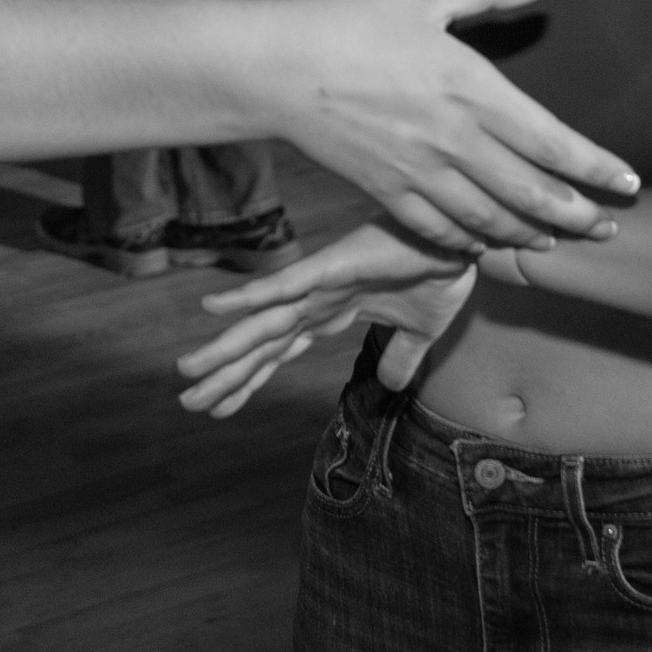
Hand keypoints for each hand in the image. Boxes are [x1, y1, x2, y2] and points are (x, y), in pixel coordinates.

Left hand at [176, 219, 481, 417]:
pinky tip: (213, 307)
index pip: (280, 355)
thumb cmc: (439, 273)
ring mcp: (319, 285)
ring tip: (188, 371)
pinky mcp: (331, 267)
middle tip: (188, 401)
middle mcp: (315, 302)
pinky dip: (248, 296)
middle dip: (226, 374)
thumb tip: (389, 386)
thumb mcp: (419, 331)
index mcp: (330, 315)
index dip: (249, 381)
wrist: (463, 244)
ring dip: (225, 348)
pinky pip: (284, 285)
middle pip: (262, 346)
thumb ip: (399, 357)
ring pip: (263, 323)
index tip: (219, 408)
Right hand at [267, 0, 635, 250]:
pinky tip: (490, 245)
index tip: (629, 181)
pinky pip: (443, 232)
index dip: (598, 169)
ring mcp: (421, 173)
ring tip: (559, 240)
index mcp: (473, 88)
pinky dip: (474, 243)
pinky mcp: (389, 192)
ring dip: (534, 236)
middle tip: (609, 226)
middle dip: (579, 216)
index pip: (555, 142)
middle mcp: (455, 140)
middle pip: (534, 195)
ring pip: (494, 221)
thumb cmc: (351, 23)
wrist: (280, 68)